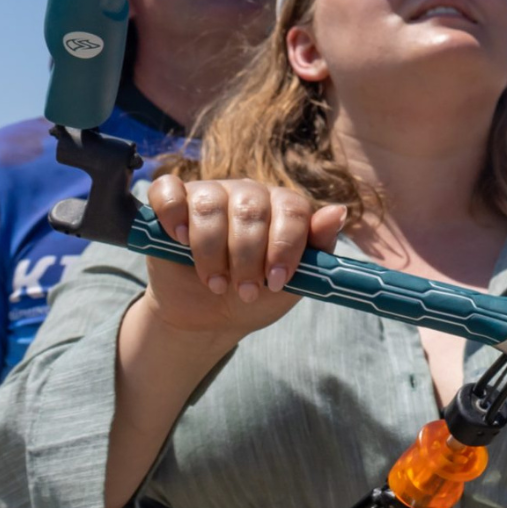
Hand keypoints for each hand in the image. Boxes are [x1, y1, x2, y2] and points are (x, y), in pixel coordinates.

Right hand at [141, 174, 346, 344]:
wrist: (210, 317)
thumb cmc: (258, 294)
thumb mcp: (295, 281)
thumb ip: (317, 247)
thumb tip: (339, 211)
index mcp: (282, 207)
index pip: (292, 209)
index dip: (285, 246)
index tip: (277, 280)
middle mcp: (248, 193)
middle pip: (251, 209)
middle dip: (248, 257)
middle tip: (244, 290)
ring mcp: (209, 193)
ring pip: (210, 204)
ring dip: (211, 251)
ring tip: (215, 283)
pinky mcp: (173, 203)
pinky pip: (168, 190)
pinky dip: (172, 213)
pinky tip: (180, 240)